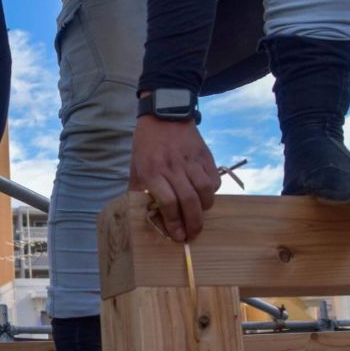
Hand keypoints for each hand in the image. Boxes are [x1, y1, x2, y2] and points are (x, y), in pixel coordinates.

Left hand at [130, 116, 219, 240]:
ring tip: (199, 216)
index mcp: (152, 172)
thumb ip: (139, 190)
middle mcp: (173, 168)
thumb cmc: (147, 145)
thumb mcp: (136, 167)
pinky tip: (205, 196)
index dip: (174, 222)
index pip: (168, 202)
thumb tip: (146, 214)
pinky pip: (213, 179)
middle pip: (188, 200)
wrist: (164, 115)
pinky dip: (212, 192)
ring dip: (204, 208)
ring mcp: (191, 161)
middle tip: (193, 234)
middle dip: (193, 222)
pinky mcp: (205, 156)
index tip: (178, 235)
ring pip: (204, 191)